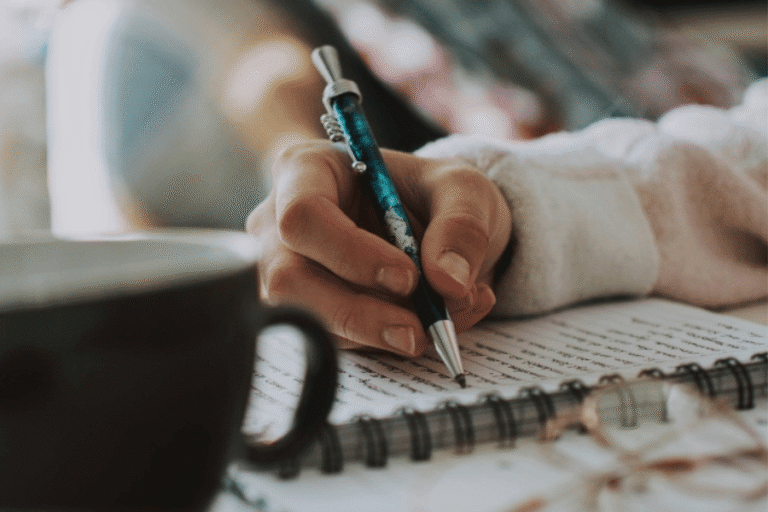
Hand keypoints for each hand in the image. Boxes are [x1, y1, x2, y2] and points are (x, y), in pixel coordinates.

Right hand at [247, 140, 511, 355]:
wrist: (430, 225)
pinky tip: (430, 324)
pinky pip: (334, 340)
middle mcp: (280, 223)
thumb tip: (449, 283)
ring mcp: (285, 271)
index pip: (303, 214)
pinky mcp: (306, 310)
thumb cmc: (430, 194)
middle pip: (290, 278)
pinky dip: (386, 342)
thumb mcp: (463, 190)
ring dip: (377, 333)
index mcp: (308, 171)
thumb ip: (462, 226)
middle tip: (418, 330)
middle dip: (358, 312)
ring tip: (439, 323)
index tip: (408, 277)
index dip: (351, 252)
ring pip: (309, 318)